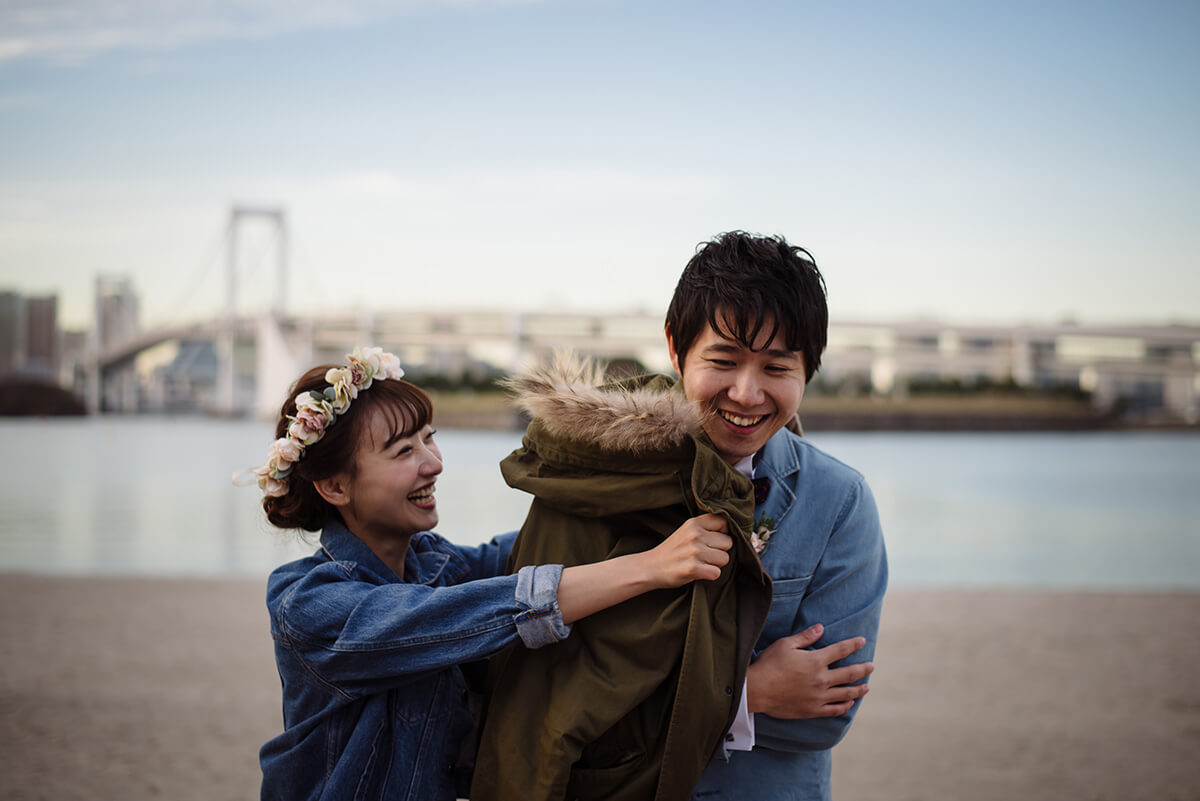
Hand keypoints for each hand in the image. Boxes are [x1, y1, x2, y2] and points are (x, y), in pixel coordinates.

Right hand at [646, 513, 731, 587]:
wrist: (650, 567)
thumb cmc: (672, 550)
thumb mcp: (686, 530)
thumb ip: (705, 527)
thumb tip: (730, 532)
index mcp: (694, 523)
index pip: (725, 523)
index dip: (723, 533)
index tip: (713, 540)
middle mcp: (695, 535)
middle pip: (728, 542)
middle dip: (720, 551)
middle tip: (705, 555)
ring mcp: (694, 551)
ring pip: (725, 558)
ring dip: (716, 564)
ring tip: (701, 563)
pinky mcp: (693, 568)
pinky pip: (717, 573)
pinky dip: (710, 575)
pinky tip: (699, 572)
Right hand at [745, 624, 873, 718]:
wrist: (757, 690)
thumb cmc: (769, 664)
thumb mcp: (786, 644)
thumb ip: (805, 637)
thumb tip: (821, 628)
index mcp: (816, 661)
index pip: (841, 650)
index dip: (853, 645)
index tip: (862, 641)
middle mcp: (821, 679)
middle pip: (850, 674)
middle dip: (863, 669)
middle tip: (871, 667)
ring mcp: (819, 697)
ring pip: (846, 694)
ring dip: (859, 689)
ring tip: (867, 686)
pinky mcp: (813, 710)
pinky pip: (834, 710)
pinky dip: (845, 706)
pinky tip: (849, 703)